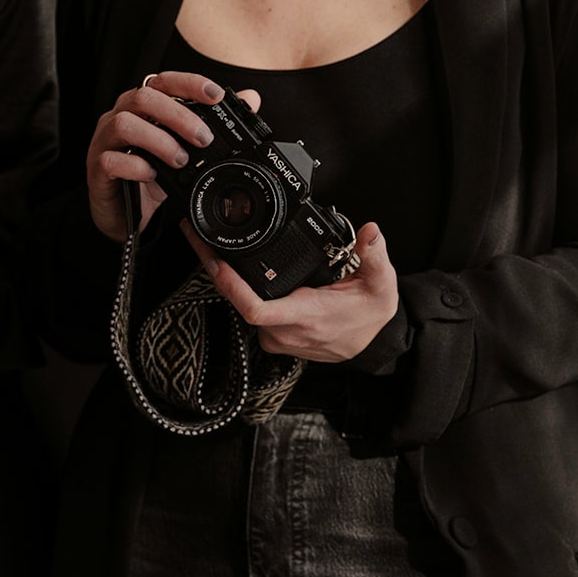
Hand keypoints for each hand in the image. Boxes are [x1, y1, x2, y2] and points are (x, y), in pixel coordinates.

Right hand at [84, 73, 260, 241]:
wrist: (123, 214)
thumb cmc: (150, 174)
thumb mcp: (185, 150)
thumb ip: (215, 122)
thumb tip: (251, 99)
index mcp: (142, 106)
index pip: (163, 81)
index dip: (188, 83)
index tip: (216, 95)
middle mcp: (119, 116)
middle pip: (143, 97)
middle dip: (178, 115)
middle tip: (204, 139)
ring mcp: (104, 141)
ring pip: (124, 124)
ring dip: (159, 140)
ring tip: (181, 160)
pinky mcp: (97, 167)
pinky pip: (111, 159)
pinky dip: (135, 165)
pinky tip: (152, 175)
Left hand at [182, 220, 398, 362]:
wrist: (372, 344)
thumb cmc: (370, 315)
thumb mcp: (380, 285)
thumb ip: (375, 257)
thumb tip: (370, 232)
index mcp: (305, 316)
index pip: (255, 309)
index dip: (230, 285)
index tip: (214, 258)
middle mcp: (284, 331)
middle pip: (236, 302)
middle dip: (214, 268)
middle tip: (197, 235)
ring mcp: (277, 336)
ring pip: (239, 305)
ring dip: (222, 277)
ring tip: (206, 244)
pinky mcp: (274, 336)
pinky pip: (247, 309)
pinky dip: (236, 287)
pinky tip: (228, 266)